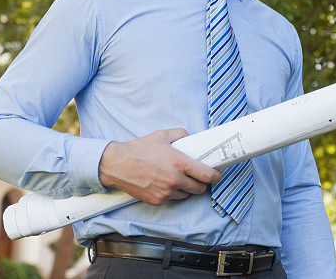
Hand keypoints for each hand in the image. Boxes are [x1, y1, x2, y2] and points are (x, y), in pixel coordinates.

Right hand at [97, 128, 221, 205]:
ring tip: (179, 178)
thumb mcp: (163, 135)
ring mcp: (166, 192)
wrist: (117, 165)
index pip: (206, 175)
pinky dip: (173, 192)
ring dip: (187, 188)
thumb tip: (192, 138)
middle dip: (202, 182)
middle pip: (200, 188)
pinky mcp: (157, 200)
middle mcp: (174, 180)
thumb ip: (181, 135)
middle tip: (198, 176)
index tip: (218, 174)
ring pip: (187, 194)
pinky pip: (173, 198)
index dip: (216, 176)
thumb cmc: (140, 149)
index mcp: (179, 163)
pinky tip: (166, 183)